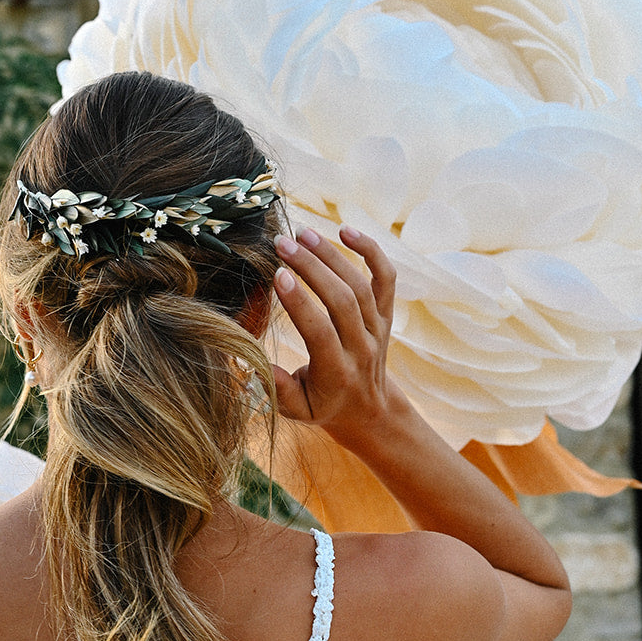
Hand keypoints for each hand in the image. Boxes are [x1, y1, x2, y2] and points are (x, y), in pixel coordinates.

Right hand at [271, 226, 397, 448]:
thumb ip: (277, 389)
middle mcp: (362, 348)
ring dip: (332, 254)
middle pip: (342, 300)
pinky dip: (371, 251)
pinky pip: (385, 278)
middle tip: (282, 243)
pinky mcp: (385, 314)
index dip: (299, 302)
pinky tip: (346, 229)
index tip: (277, 273)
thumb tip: (255, 365)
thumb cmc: (322, 406)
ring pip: (360, 284)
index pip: (320, 331)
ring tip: (303, 233)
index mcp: (336, 372)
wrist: (369, 409)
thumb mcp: (296, 411)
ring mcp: (377, 328)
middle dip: (312, 267)